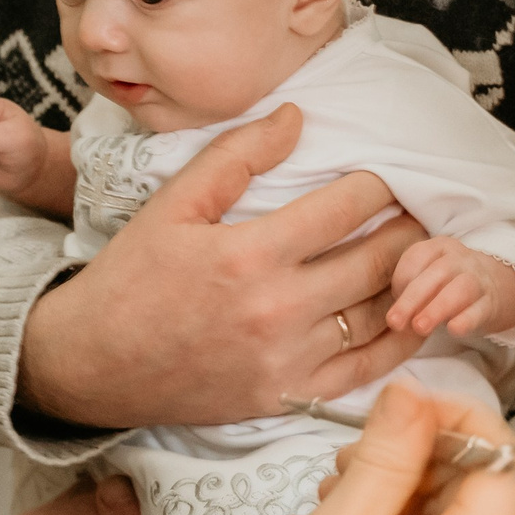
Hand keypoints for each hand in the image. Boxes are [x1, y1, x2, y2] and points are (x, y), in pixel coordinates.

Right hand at [17, 104, 428, 427]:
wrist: (92, 364)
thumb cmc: (131, 279)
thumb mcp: (173, 204)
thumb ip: (236, 156)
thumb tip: (296, 117)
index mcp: (248, 254)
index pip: (344, 209)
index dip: (377, 186)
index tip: (386, 176)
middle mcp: (276, 310)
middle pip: (375, 262)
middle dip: (406, 229)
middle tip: (420, 210)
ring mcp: (286, 360)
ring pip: (378, 314)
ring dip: (410, 281)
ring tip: (422, 256)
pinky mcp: (288, 397)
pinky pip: (365, 371)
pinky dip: (398, 343)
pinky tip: (409, 316)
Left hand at [386, 235, 514, 337]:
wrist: (498, 286)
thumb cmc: (449, 285)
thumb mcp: (429, 277)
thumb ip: (410, 291)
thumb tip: (394, 319)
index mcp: (439, 247)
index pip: (417, 257)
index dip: (401, 280)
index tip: (393, 305)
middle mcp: (459, 259)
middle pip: (436, 274)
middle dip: (412, 299)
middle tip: (395, 322)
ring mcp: (478, 279)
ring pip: (459, 289)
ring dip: (437, 308)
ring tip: (420, 328)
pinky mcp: (492, 303)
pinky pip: (480, 309)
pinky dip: (467, 319)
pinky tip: (454, 329)